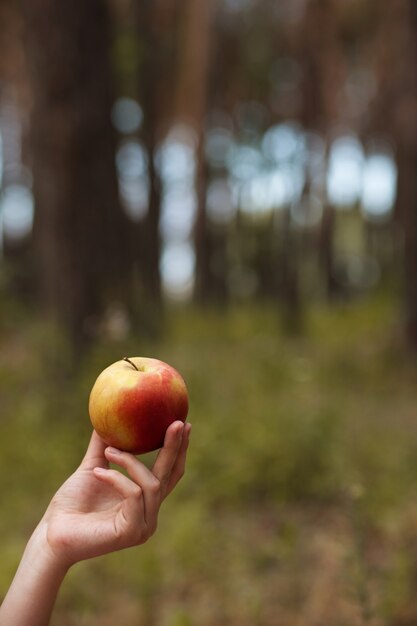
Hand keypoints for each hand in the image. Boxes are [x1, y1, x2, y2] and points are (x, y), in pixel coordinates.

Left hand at [42, 420, 190, 567]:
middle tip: (176, 423)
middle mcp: (149, 513)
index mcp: (144, 500)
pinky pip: (134, 494)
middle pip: (171, 476)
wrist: (52, 533)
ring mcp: (144, 525)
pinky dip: (117, 478)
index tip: (182, 422)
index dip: (179, 449)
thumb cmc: (71, 505)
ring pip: (151, 483)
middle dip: (175, 447)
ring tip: (109, 450)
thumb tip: (106, 414)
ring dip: (131, 462)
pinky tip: (97, 473)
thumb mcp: (92, 467)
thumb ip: (103, 445)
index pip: (170, 472)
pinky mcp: (133, 532)